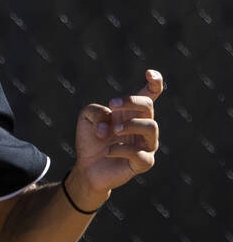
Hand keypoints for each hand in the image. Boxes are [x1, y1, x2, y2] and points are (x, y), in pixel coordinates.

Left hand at [71, 69, 163, 204]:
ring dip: (130, 125)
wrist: (86, 168)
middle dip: (131, 102)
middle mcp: (144, 126)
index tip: (149, 73)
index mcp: (133, 113)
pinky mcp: (143, 163)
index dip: (154, 83)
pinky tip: (107, 151)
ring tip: (112, 130)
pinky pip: (140, 154)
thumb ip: (97, 111)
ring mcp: (146, 145)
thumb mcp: (87, 117)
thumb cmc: (91, 139)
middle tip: (111, 105)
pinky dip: (121, 149)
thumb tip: (110, 122)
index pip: (151, 95)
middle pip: (148, 107)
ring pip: (151, 128)